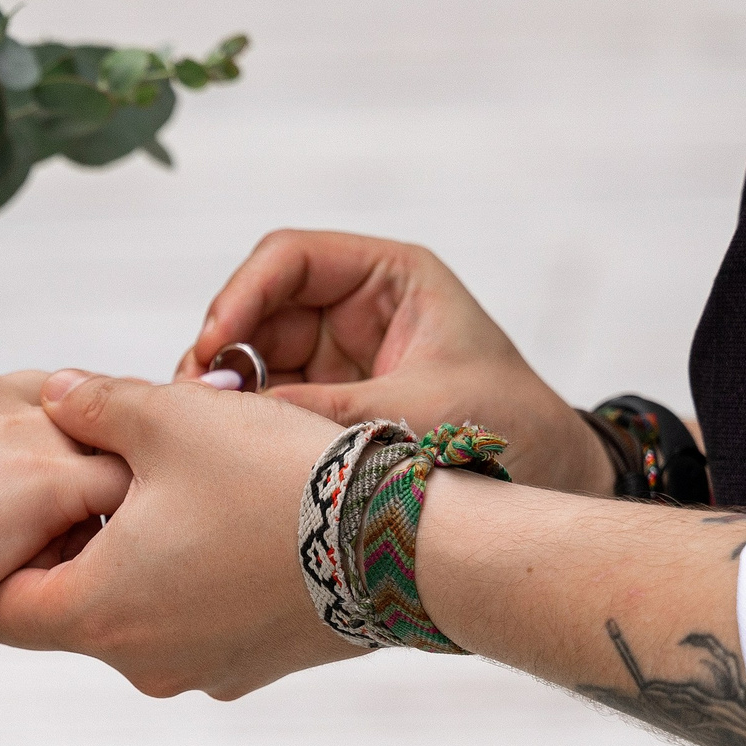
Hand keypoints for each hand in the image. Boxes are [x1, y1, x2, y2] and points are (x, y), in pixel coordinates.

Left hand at [0, 372, 367, 698]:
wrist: (400, 540)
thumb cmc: (274, 477)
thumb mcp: (168, 418)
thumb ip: (92, 408)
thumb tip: (53, 395)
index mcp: (98, 614)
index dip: (9, 551)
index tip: (40, 498)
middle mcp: (141, 663)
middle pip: (67, 611)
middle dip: (78, 542)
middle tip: (108, 475)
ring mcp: (200, 672)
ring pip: (133, 615)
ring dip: (137, 558)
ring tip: (176, 489)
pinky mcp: (250, 667)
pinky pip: (193, 625)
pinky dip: (191, 581)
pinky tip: (228, 520)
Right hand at [177, 229, 613, 496]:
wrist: (552, 486)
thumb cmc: (509, 430)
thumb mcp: (416, 414)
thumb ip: (323, 411)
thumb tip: (231, 418)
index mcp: (389, 278)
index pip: (289, 259)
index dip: (240, 294)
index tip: (214, 345)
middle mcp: (355, 309)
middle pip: (257, 307)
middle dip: (220, 348)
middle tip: (194, 401)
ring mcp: (337, 359)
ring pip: (252, 357)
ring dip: (223, 390)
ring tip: (202, 429)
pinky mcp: (327, 409)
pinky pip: (266, 402)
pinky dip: (241, 421)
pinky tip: (225, 446)